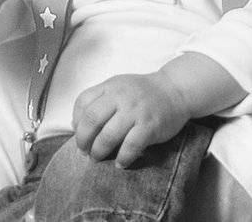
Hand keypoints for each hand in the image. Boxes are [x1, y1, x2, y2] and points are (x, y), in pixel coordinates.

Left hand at [72, 72, 190, 166]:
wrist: (175, 90)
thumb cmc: (143, 92)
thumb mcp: (118, 87)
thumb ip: (100, 99)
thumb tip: (77, 123)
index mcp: (109, 87)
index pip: (82, 102)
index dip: (76, 120)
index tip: (77, 133)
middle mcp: (120, 97)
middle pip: (92, 120)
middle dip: (83, 139)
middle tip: (83, 151)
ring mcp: (135, 112)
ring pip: (108, 135)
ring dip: (99, 151)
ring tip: (97, 158)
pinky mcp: (149, 126)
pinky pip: (131, 146)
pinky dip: (122, 158)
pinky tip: (120, 164)